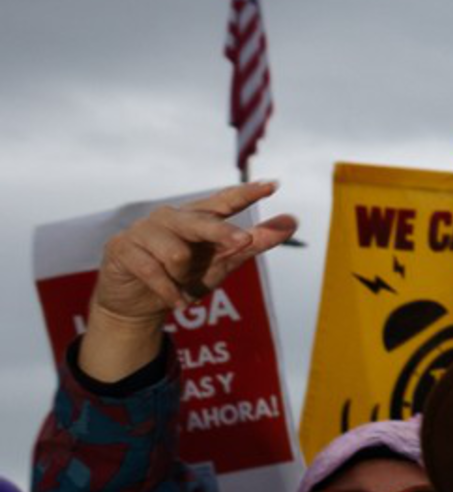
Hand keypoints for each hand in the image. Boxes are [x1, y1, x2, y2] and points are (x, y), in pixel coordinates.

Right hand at [81, 182, 295, 383]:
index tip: (272, 186)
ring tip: (180, 284)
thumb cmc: (183, 277)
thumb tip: (292, 222)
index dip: (245, 194)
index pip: (223, 202)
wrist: (138, 305)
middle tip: (242, 242)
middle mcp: (170, 218)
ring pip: (176, 252)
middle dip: (222, 233)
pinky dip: (169, 291)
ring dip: (183, 276)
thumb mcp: (222, 262)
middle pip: (201, 222)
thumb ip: (254, 243)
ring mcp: (143, 230)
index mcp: (196, 218)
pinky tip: (176, 302)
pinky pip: (152, 270)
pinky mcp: (122, 248)